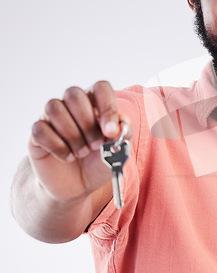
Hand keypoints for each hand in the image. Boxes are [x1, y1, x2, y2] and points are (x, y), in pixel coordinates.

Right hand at [28, 81, 130, 201]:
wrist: (79, 185)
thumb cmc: (100, 161)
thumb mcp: (118, 149)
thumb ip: (123, 134)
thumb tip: (122, 123)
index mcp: (94, 103)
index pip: (100, 87)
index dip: (107, 107)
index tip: (111, 132)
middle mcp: (71, 105)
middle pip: (73, 94)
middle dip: (87, 122)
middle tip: (96, 145)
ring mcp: (51, 118)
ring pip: (54, 108)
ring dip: (72, 134)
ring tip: (82, 152)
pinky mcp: (36, 134)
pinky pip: (40, 129)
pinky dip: (57, 146)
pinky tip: (68, 157)